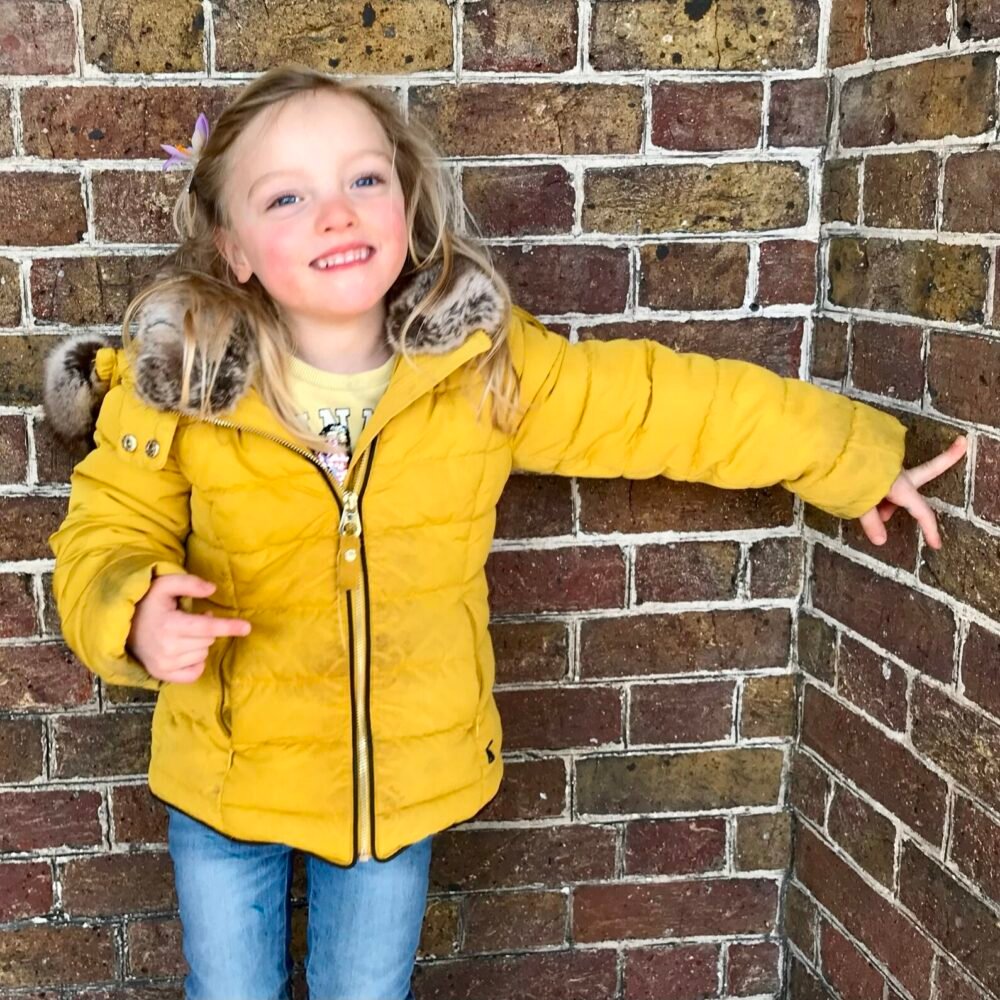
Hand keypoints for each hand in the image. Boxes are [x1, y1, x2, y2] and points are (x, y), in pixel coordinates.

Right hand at [126, 573, 250, 683]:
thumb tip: (213, 589)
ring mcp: (164, 664)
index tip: (247, 627)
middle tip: (191, 620)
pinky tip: (185, 651)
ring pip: (203, 655)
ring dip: (200, 644)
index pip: (207, 628)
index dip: (228, 626)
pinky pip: (195, 673)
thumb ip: (189, 583)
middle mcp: (167, 648)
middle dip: (207, 629)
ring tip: (184, 633)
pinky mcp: (163, 675)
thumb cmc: (150, 603)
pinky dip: (196, 662)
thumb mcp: (165, 584)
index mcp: (169, 625)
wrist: (125, 627)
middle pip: (208, 640)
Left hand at [858, 435, 967, 549]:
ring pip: (893, 487)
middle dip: (946, 458)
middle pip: (928, 470)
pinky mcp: (873, 461)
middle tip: (961, 443)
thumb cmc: (848, 475)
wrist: (833, 449)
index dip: (929, 529)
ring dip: (884, 498)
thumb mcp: (860, 502)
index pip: (921, 511)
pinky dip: (874, 490)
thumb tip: (881, 541)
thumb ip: (871, 521)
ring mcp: (887, 465)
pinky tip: (854, 492)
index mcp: (900, 486)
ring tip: (858, 503)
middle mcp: (898, 473)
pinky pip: (880, 480)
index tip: (936, 545)